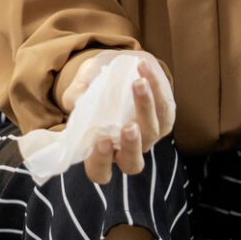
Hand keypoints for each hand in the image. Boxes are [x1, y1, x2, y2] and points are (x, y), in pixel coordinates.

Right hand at [64, 51, 175, 185]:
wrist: (120, 68)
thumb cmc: (94, 85)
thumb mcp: (80, 86)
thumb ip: (76, 95)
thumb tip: (78, 101)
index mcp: (101, 150)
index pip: (99, 171)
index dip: (100, 161)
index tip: (101, 141)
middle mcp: (125, 149)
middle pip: (132, 163)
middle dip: (131, 145)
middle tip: (128, 126)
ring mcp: (148, 136)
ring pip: (152, 133)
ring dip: (145, 107)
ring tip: (137, 83)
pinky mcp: (164, 118)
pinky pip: (164, 107)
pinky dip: (154, 85)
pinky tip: (143, 68)